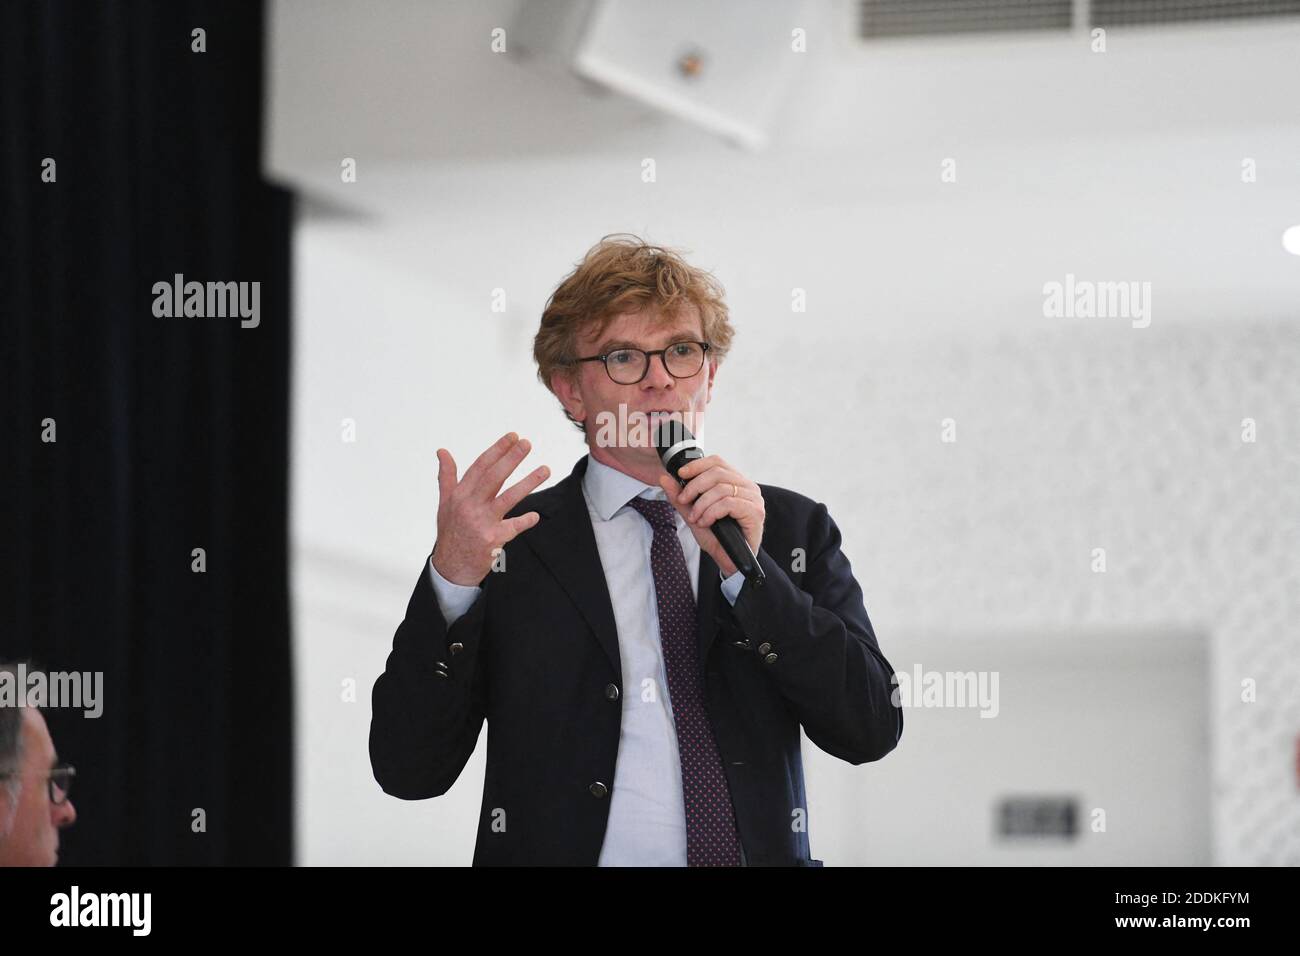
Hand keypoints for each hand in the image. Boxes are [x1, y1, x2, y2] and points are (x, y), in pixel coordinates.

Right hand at [431, 432, 549, 585]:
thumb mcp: (445, 503)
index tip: (512, 437)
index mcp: (459, 495)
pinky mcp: (492, 540)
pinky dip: (525, 521)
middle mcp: (469, 506)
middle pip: (494, 477)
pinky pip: (513, 527)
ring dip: (528, 483)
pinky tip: (535, 516)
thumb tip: (442, 451)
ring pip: (508, 498)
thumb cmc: (451, 531)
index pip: (480, 467)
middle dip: (511, 458)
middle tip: (527, 443)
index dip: (497, 450)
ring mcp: (481, 523)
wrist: (451, 567)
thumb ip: (447, 476)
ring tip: (545, 469)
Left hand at [657, 455, 763, 577]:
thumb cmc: (717, 538)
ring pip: (721, 488)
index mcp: (735, 483)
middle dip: (695, 486)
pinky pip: (728, 503)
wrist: (730, 562)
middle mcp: (748, 487)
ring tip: (696, 518)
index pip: (717, 462)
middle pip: (717, 472)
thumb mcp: (693, 515)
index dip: (697, 465)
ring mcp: (754, 499)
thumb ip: (680, 498)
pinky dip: (712, 512)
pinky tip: (706, 522)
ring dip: (702, 504)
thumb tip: (664, 478)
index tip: (680, 474)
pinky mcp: (755, 512)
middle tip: (684, 501)